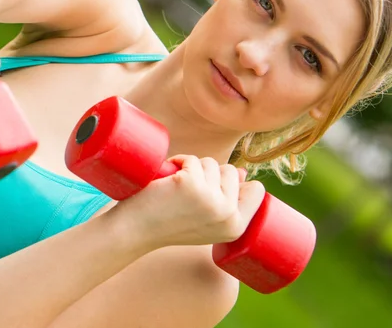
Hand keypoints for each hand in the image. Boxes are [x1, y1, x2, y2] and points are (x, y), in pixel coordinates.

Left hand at [113, 155, 265, 249]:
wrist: (135, 231)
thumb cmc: (169, 223)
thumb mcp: (206, 219)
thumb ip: (226, 200)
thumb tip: (242, 172)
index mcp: (236, 228)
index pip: (257, 191)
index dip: (238, 182)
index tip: (213, 189)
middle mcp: (228, 216)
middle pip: (231, 171)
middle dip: (208, 173)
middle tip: (186, 193)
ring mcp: (211, 200)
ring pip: (211, 163)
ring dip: (191, 168)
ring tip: (175, 187)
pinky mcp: (192, 184)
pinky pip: (191, 159)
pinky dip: (178, 162)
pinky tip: (166, 180)